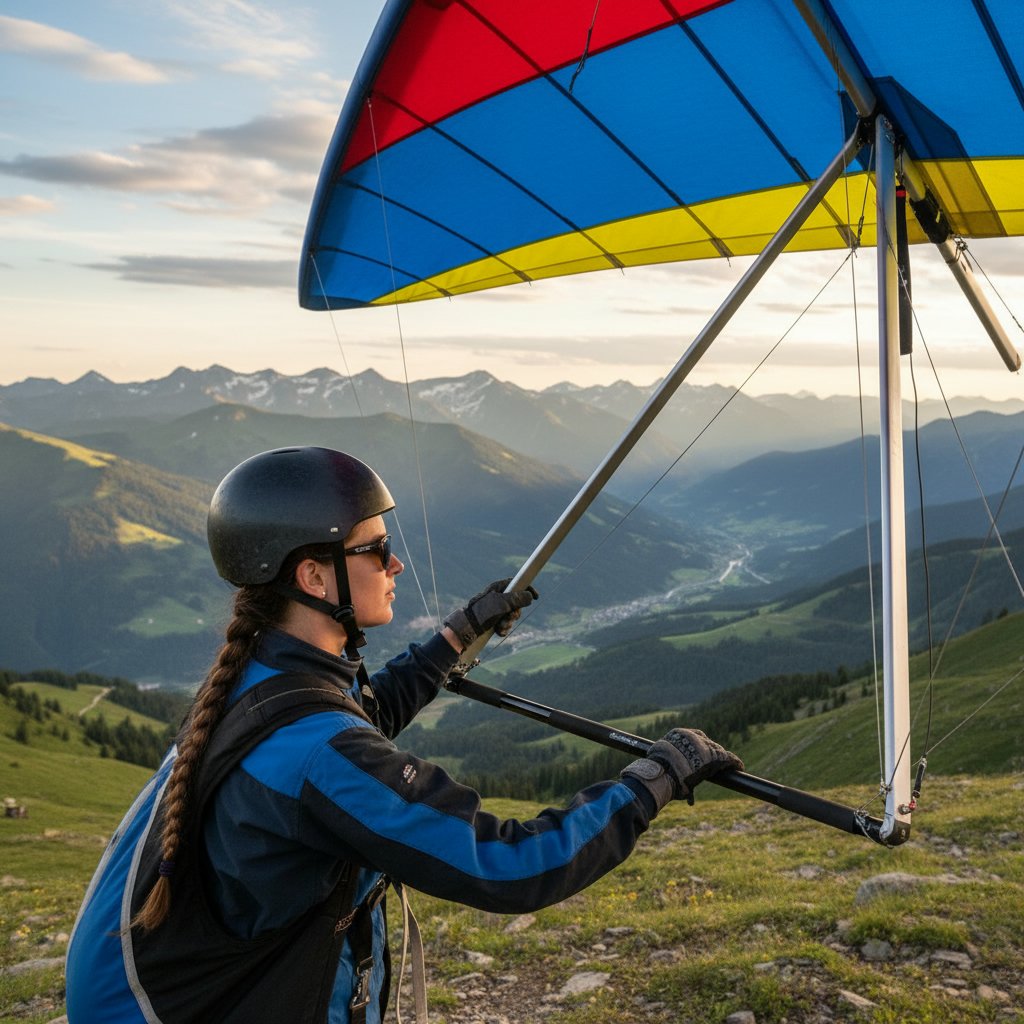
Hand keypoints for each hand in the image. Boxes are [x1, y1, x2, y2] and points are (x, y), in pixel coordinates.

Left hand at [444, 578, 537, 648]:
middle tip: (509, 617)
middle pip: (516, 603)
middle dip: (515, 613)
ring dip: (508, 623)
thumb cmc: (482, 612)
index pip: (516, 584)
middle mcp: (497, 597)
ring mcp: (495, 609)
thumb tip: (529, 596)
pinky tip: (498, 631)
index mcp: (498, 588)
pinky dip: (503, 628)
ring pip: (511, 615)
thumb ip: (517, 599)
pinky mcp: (493, 620)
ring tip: (500, 626)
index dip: (527, 589)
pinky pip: (505, 623)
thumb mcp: (501, 604)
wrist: (466, 628)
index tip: (536, 596)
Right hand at [621, 728, 742, 810]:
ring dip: (723, 758)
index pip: (694, 736)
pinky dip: (734, 762)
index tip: (703, 753)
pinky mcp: (714, 756)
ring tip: (731, 765)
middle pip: (707, 742)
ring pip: (717, 750)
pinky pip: (727, 758)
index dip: (701, 745)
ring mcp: (704, 745)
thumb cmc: (657, 772)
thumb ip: (666, 761)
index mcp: (678, 733)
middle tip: (716, 762)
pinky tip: (739, 766)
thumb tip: (659, 773)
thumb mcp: (659, 760)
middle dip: (713, 752)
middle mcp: (692, 736)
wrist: (663, 775)